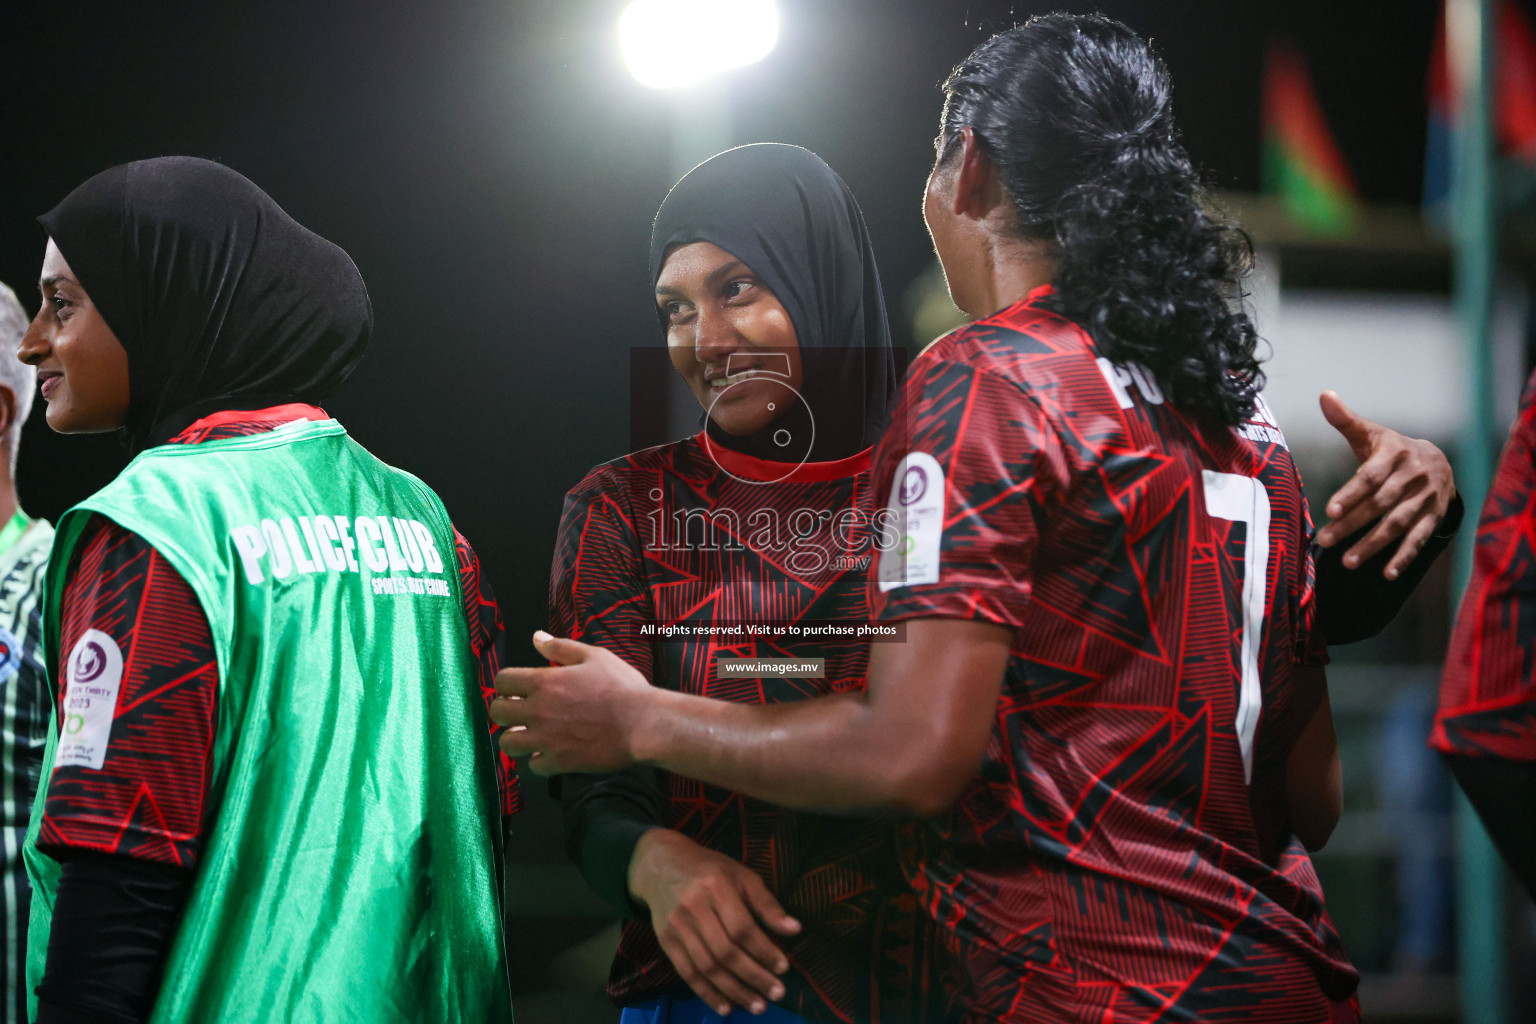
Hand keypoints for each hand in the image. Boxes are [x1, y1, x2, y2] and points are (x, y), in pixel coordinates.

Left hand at [491, 631, 654, 774]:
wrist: (644, 724)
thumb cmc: (622, 687)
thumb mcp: (594, 656)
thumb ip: (560, 647)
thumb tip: (536, 637)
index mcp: (544, 682)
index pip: (501, 681)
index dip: (507, 683)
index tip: (518, 688)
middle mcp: (538, 711)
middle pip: (497, 712)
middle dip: (506, 710)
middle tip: (521, 711)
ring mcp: (547, 739)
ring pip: (508, 743)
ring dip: (516, 737)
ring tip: (530, 734)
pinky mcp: (559, 762)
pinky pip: (534, 765)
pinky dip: (540, 759)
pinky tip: (552, 751)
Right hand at [628, 829, 801, 1016]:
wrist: (661, 864)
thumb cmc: (710, 869)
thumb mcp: (741, 875)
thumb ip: (766, 903)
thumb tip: (794, 930)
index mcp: (717, 887)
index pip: (742, 927)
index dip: (764, 951)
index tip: (783, 968)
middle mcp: (694, 908)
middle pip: (726, 951)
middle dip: (754, 977)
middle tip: (777, 994)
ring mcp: (677, 927)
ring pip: (707, 967)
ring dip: (734, 991)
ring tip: (757, 1006)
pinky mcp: (666, 942)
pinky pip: (687, 973)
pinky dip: (707, 993)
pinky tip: (726, 1008)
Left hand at [1315, 391, 1455, 579]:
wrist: (1438, 459)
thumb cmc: (1391, 449)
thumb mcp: (1371, 433)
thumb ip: (1345, 420)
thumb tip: (1324, 395)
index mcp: (1395, 454)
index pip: (1370, 476)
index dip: (1350, 493)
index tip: (1329, 510)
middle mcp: (1413, 476)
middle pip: (1379, 504)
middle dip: (1352, 523)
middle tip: (1325, 540)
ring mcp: (1426, 498)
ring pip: (1397, 524)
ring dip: (1373, 544)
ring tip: (1348, 561)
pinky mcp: (1434, 517)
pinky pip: (1419, 539)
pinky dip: (1404, 557)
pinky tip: (1387, 573)